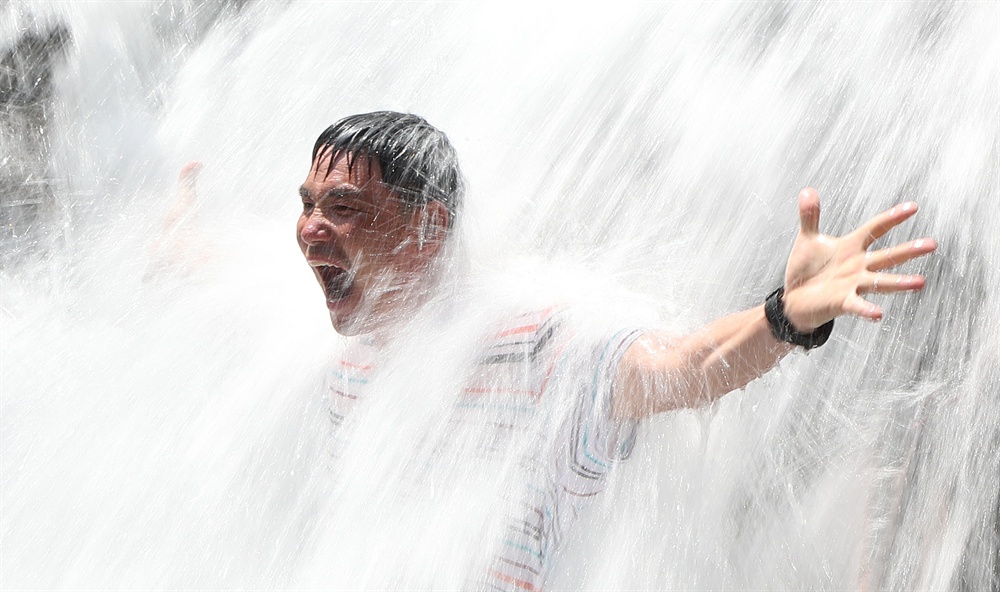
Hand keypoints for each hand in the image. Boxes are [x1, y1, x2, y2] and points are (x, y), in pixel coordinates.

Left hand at [781, 187, 935, 331]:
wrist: (795, 298)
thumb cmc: (806, 269)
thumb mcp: (808, 239)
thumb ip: (810, 216)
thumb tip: (807, 190)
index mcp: (851, 247)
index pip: (875, 229)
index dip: (892, 218)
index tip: (913, 207)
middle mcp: (858, 266)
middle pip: (887, 256)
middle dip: (909, 251)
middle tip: (932, 244)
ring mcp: (853, 285)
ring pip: (881, 282)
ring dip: (900, 282)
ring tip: (920, 282)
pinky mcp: (843, 302)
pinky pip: (857, 306)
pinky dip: (867, 309)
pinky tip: (878, 314)